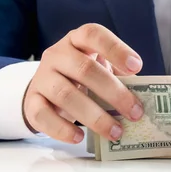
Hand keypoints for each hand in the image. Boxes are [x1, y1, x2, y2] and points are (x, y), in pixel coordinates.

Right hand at [23, 23, 144, 143]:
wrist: (45, 87)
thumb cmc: (81, 76)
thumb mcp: (99, 66)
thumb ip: (117, 75)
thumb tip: (139, 97)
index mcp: (77, 40)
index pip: (93, 34)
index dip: (116, 49)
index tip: (136, 67)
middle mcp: (57, 54)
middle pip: (84, 69)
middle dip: (114, 92)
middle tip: (135, 112)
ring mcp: (42, 77)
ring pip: (66, 95)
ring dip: (94, 116)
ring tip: (116, 131)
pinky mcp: (31, 101)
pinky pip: (43, 115)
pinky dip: (62, 129)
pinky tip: (80, 137)